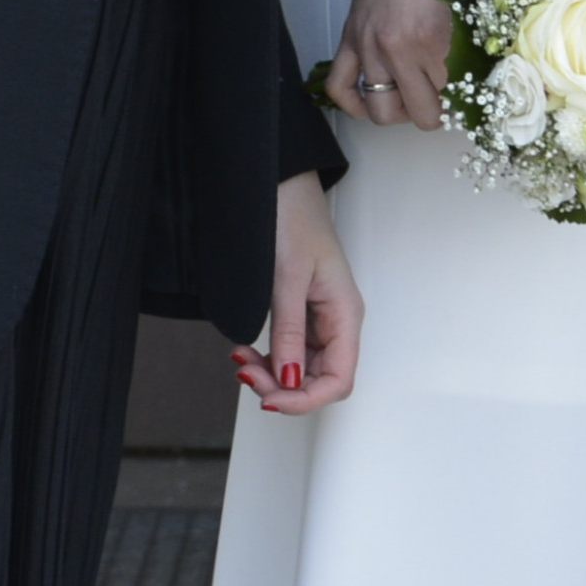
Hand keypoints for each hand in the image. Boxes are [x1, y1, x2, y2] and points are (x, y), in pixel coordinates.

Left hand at [231, 171, 362, 413]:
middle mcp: (337, 321)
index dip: (306, 400)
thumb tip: (288, 381)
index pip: (338, 380)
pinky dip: (267, 358)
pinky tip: (245, 350)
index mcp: (345, 314)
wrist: (280, 185)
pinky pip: (289, 350)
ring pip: (302, 369)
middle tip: (245, 375)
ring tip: (241, 360)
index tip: (269, 398)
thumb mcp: (286, 278)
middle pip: (320, 380)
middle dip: (283, 389)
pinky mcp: (302, 312)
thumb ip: (288, 331)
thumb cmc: (292, 220)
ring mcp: (320, 318)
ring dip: (272, 375)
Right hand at [326, 0, 466, 129]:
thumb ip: (480, 37)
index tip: (480, 92)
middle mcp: (398, 49)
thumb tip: (493, 74)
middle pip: (419, 114)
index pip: (455, 100)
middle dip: (440, 110)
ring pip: (381, 112)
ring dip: (402, 109)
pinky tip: (376, 95)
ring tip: (420, 92)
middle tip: (453, 94)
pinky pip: (339, 87)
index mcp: (436, 40)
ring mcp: (368, 45)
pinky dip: (355, 102)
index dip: (472, 99)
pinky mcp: (349, 35)